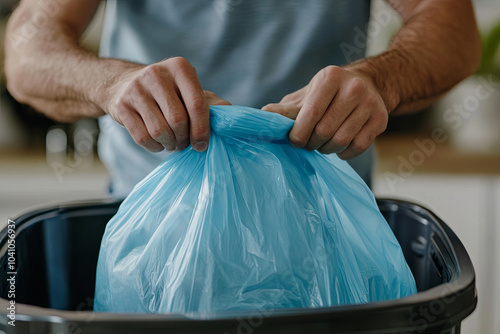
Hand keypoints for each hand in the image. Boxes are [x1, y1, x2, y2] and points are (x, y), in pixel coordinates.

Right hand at [104, 57, 229, 151]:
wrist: (122, 85)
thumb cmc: (167, 92)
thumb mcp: (189, 90)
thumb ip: (210, 102)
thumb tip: (230, 112)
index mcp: (179, 68)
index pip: (196, 104)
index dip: (202, 129)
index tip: (202, 144)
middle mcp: (156, 74)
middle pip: (178, 120)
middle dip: (185, 139)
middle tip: (186, 144)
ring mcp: (135, 89)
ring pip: (160, 131)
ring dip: (170, 144)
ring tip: (173, 143)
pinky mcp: (121, 106)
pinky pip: (142, 138)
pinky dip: (154, 147)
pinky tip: (158, 143)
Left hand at [262, 66, 387, 159]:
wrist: (368, 85)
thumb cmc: (328, 94)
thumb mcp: (307, 95)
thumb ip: (286, 109)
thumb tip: (262, 116)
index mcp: (330, 78)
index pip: (310, 114)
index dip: (299, 133)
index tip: (294, 140)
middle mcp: (353, 88)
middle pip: (325, 131)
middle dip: (311, 143)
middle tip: (308, 144)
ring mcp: (370, 104)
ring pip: (341, 141)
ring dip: (326, 149)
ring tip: (322, 144)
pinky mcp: (381, 120)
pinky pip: (357, 147)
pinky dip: (343, 153)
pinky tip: (338, 146)